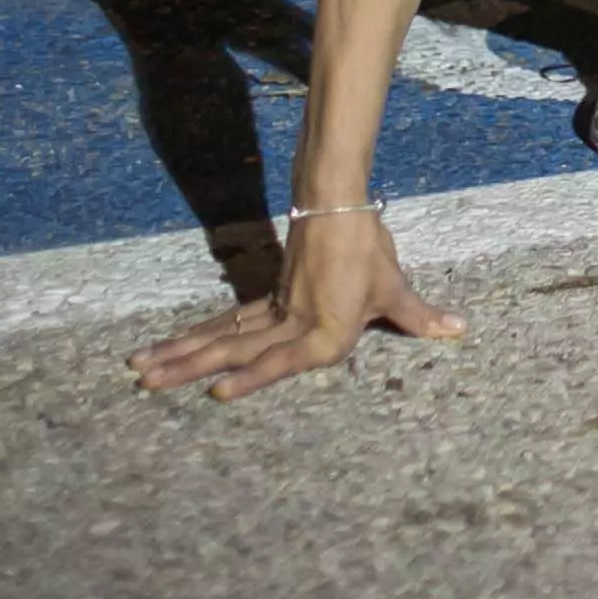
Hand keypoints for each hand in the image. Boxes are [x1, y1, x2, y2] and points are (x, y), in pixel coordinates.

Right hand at [128, 211, 462, 398]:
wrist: (341, 206)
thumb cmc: (369, 252)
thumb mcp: (393, 288)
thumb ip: (418, 316)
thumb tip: (459, 330)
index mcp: (325, 332)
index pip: (282, 360)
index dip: (251, 377)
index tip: (217, 392)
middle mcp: (292, 326)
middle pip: (234, 348)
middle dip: (189, 367)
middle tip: (144, 380)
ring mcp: (273, 313)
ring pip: (220, 336)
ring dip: (179, 353)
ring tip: (138, 367)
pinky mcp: (264, 301)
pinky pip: (225, 323)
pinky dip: (194, 338)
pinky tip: (166, 349)